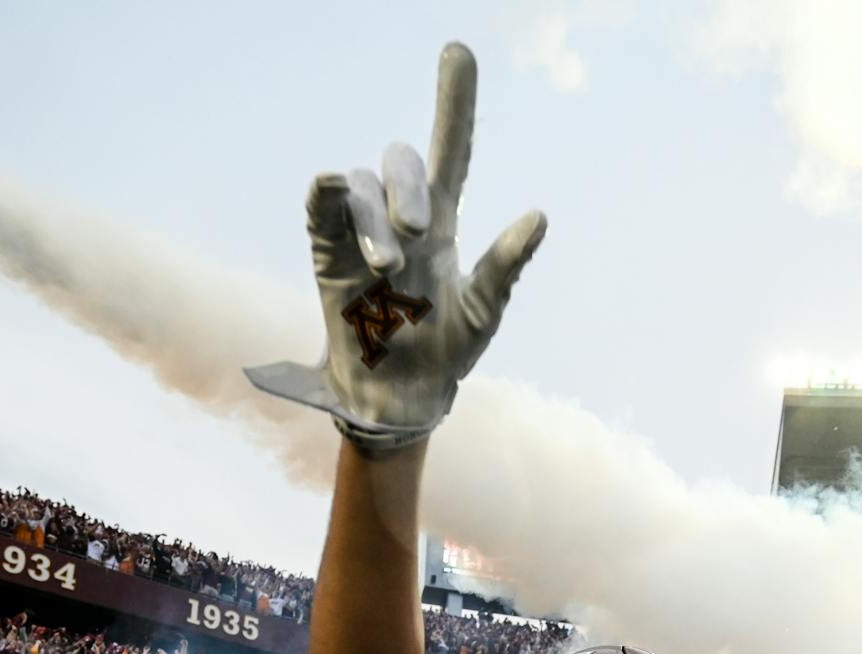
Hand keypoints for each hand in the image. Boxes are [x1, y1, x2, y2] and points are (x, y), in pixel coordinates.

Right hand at [245, 42, 546, 447]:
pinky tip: (331, 187)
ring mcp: (361, 232)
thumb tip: (539, 215)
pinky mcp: (327, 253)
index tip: (459, 49)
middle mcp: (402, 216)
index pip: (453, 148)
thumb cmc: (449, 352)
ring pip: (363, 186)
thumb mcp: (486, 312)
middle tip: (418, 231)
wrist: (402, 395)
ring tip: (389, 267)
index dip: (455, 100)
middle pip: (403, 161)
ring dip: (376, 218)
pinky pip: (321, 205)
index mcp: (445, 221)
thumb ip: (507, 265)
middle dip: (408, 187)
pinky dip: (327, 191)